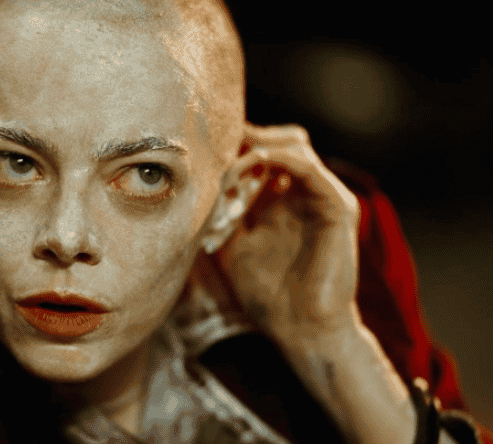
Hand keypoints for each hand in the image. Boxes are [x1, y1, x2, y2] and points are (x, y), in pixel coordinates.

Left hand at [214, 123, 362, 345]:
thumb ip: (220, 215)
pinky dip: (277, 160)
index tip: (205, 149)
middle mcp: (306, 193)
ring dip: (258, 147)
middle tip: (218, 147)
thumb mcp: (230, 247)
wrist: (300, 330)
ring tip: (230, 165)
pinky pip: (309, 169)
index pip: (265, 152)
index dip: (238, 145)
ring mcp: (324, 198)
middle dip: (249, 137)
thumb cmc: (268, 295)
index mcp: (284, 200)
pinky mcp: (338, 208)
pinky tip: (252, 167)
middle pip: (283, 140)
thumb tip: (193, 188)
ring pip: (296, 146)